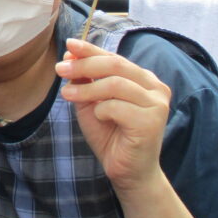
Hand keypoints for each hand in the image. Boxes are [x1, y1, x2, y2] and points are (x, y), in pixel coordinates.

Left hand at [56, 38, 170, 193]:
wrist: (127, 172)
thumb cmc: (110, 136)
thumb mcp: (92, 103)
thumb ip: (84, 80)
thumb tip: (70, 53)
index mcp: (144, 79)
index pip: (114, 58)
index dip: (90, 50)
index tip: (68, 44)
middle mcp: (155, 88)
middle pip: (116, 65)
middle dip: (84, 65)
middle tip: (60, 69)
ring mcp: (157, 104)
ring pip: (115, 84)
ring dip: (86, 88)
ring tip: (67, 95)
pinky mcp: (151, 122)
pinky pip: (117, 107)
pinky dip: (101, 111)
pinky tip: (101, 120)